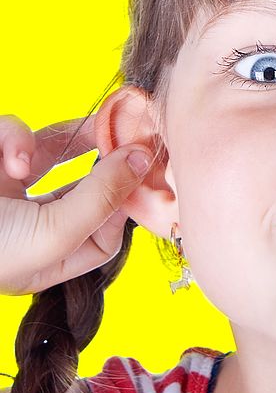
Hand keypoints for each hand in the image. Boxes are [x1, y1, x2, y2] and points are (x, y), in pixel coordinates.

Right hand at [0, 114, 152, 295]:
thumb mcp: (51, 236)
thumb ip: (100, 201)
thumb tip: (143, 161)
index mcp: (49, 259)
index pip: (106, 232)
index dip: (126, 203)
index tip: (145, 171)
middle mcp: (32, 225)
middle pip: (89, 186)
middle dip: (110, 159)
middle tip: (135, 133)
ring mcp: (7, 190)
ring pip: (56, 150)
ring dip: (63, 140)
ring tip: (74, 141)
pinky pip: (13, 134)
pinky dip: (15, 138)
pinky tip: (13, 160)